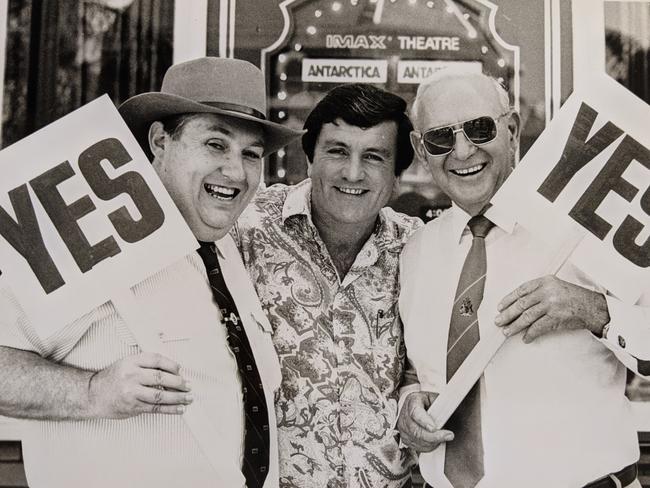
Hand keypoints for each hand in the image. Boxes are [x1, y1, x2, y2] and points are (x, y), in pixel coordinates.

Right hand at [87, 352, 191, 418]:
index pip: (157, 360)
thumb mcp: (127, 364)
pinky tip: (180, 409)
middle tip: (188, 385)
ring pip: (160, 395)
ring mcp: (131, 392)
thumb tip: (173, 371)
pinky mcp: (133, 407)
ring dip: (178, 397)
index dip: (172, 365)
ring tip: (189, 398)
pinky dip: (170, 409)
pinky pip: (155, 408)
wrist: (92, 395)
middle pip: (161, 378)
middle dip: (178, 382)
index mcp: (131, 362)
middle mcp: (131, 376)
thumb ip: (146, 365)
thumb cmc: (113, 378)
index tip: (180, 370)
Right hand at [397, 391, 453, 451]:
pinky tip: (435, 441)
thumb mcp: (434, 398)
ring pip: (418, 441)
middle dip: (434, 436)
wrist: (415, 406)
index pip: (415, 413)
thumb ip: (441, 404)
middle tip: (448, 435)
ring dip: (433, 441)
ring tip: (443, 437)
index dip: (424, 422)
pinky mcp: (405, 438)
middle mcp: (405, 415)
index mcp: (412, 401)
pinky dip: (429, 446)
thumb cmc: (426, 402)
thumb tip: (450, 409)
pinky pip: (417, 447)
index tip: (434, 428)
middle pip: (416, 431)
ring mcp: (403, 428)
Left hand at [495, 275, 609, 342]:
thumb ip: (539, 292)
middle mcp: (547, 291)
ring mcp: (551, 304)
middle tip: (498, 321)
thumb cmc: (575, 298)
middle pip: (521, 304)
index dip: (508, 299)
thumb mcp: (556, 287)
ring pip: (526, 317)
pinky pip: (538, 327)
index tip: (500, 306)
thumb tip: (519, 305)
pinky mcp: (556, 317)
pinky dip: (530, 334)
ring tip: (506, 331)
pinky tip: (525, 338)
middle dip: (507, 314)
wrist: (594, 307)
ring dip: (514, 326)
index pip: (521, 290)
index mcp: (545, 281)